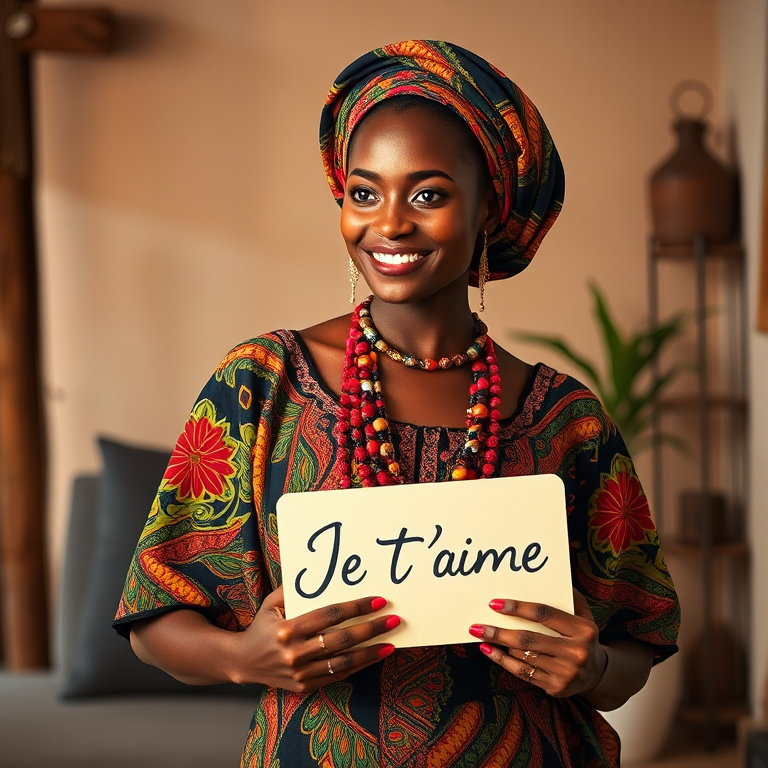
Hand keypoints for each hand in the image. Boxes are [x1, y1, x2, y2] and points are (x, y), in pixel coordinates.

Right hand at [230, 585, 398, 691]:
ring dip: (370, 652)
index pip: (329, 616)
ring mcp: (300, 673)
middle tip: (392, 619)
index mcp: (287, 629)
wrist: (243, 662)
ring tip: (391, 643)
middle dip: (370, 628)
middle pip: (341, 639)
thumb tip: (318, 573)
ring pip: (343, 662)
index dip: (355, 607)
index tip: (377, 600)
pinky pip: (337, 676)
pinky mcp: (304, 687)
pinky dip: (357, 667)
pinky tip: (373, 657)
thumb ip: (293, 589)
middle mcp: (294, 653)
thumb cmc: (261, 626)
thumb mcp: (271, 603)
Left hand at [468, 589, 607, 697]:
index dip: (518, 608)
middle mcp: (576, 653)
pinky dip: (503, 661)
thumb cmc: (583, 637)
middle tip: (477, 625)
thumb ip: (571, 598)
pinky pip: (523, 672)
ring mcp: (566, 673)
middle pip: (529, 639)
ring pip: (524, 656)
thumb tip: (552, 578)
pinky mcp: (556, 687)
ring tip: (480, 634)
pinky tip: (489, 651)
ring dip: (499, 645)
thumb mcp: (584, 616)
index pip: (544, 614)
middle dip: (499, 632)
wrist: (598, 674)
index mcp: (583, 630)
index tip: (495, 604)